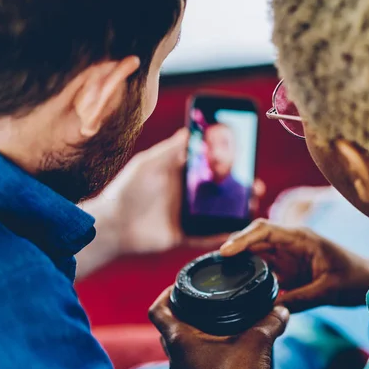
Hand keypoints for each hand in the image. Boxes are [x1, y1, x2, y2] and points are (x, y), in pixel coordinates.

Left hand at [86, 128, 264, 254]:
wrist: (113, 224)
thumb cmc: (127, 190)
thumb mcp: (149, 164)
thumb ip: (169, 150)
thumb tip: (188, 131)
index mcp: (179, 176)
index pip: (209, 168)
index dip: (228, 165)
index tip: (245, 160)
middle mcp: (186, 196)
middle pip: (219, 191)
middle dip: (240, 188)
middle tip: (255, 185)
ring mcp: (186, 217)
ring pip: (218, 213)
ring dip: (237, 210)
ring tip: (252, 205)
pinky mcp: (183, 236)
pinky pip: (207, 236)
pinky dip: (223, 235)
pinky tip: (238, 231)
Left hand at [149, 286, 288, 368]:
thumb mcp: (258, 343)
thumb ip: (270, 322)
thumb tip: (282, 310)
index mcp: (181, 340)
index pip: (158, 310)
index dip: (165, 293)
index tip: (179, 285)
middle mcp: (176, 357)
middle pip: (167, 327)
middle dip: (181, 311)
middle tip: (200, 300)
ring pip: (178, 346)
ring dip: (191, 332)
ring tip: (214, 321)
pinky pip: (191, 361)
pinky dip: (201, 349)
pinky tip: (223, 346)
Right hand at [220, 219, 368, 311]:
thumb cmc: (354, 279)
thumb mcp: (328, 290)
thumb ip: (300, 299)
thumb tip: (271, 309)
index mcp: (300, 238)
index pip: (265, 230)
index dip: (243, 238)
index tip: (225, 251)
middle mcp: (290, 243)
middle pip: (255, 239)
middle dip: (234, 248)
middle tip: (214, 265)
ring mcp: (288, 256)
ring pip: (256, 254)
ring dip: (240, 262)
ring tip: (220, 275)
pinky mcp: (288, 270)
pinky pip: (264, 269)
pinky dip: (250, 275)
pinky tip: (238, 286)